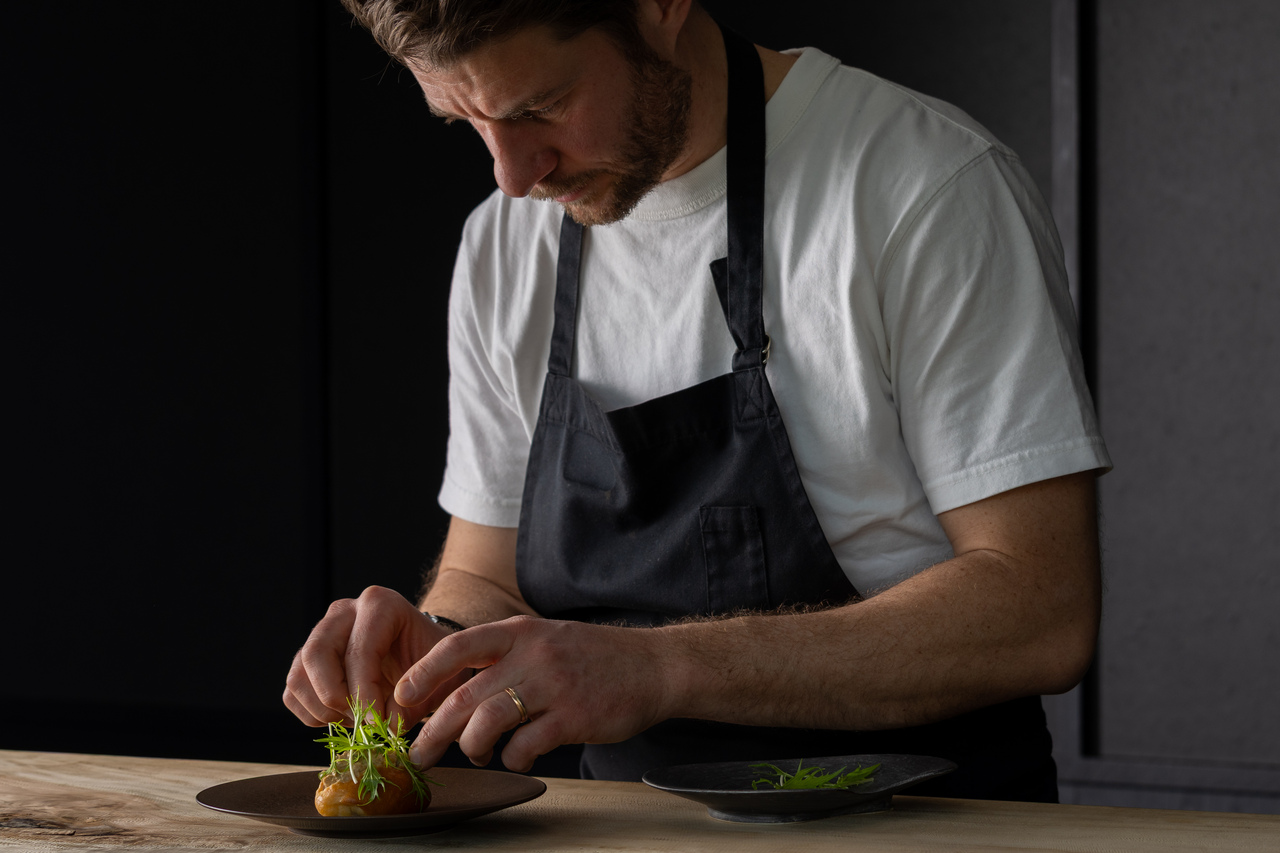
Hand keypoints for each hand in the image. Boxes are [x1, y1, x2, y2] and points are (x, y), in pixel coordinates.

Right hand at [283, 585, 463, 730]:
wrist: (426, 658)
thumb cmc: (436, 663)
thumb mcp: (440, 676)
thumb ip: (415, 699)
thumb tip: (382, 724)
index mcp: (380, 604)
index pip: (359, 650)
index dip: (365, 692)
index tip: (378, 723)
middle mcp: (344, 612)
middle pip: (316, 654)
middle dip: (335, 698)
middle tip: (361, 723)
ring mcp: (321, 634)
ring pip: (298, 675)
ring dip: (322, 710)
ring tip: (357, 721)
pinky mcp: (308, 660)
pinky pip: (293, 692)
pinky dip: (313, 715)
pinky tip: (344, 718)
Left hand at [395, 615, 674, 771]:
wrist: (653, 666)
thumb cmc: (593, 657)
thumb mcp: (545, 639)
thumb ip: (505, 657)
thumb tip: (455, 692)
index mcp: (520, 631)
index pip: (457, 645)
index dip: (423, 672)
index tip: (402, 697)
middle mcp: (533, 654)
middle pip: (465, 693)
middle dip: (434, 728)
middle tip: (420, 752)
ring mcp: (554, 685)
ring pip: (488, 720)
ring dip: (470, 745)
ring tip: (471, 754)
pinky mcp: (574, 717)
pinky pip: (526, 744)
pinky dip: (512, 758)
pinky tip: (515, 757)